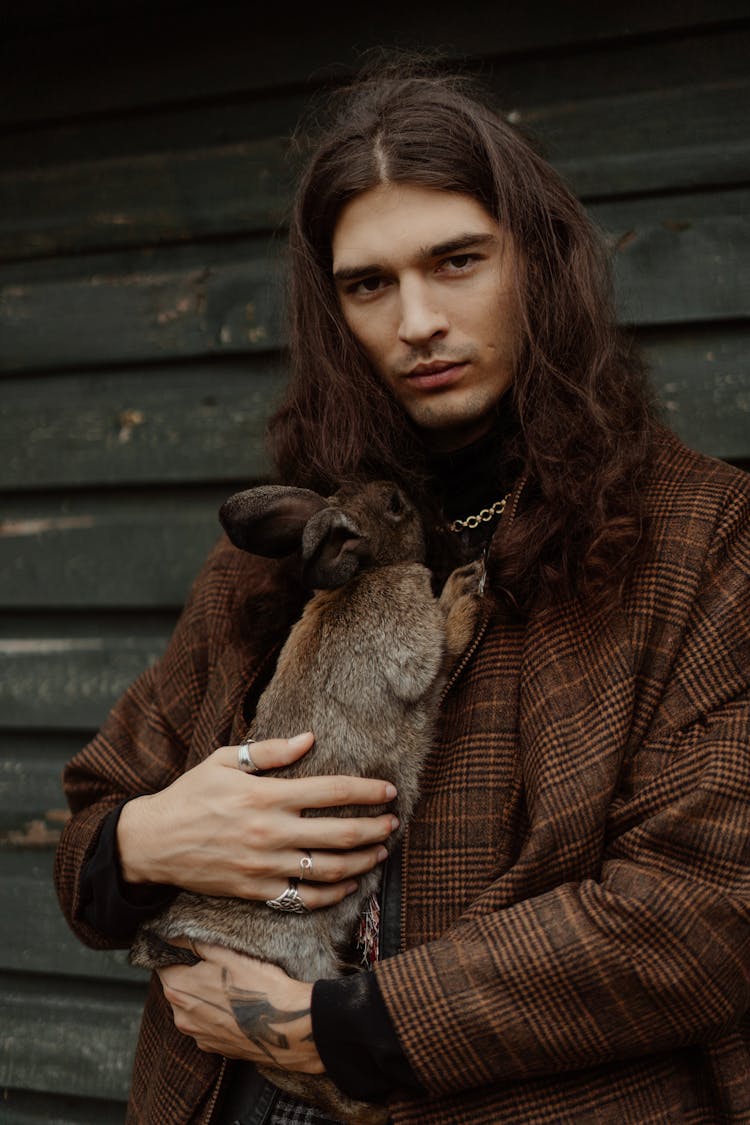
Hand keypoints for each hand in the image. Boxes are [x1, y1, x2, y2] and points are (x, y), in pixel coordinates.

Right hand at [116, 732, 398, 908]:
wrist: (153, 843)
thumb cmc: (190, 795)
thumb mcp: (223, 761)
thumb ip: (268, 752)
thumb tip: (308, 739)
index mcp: (266, 796)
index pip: (331, 791)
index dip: (365, 790)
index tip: (388, 790)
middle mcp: (271, 833)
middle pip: (340, 833)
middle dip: (374, 828)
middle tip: (394, 822)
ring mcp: (265, 866)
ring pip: (328, 869)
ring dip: (362, 861)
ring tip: (380, 851)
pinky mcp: (257, 892)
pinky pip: (304, 898)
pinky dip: (333, 894)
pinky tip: (350, 884)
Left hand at [157, 940, 323, 1071]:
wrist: (285, 1025)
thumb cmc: (256, 985)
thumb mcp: (225, 953)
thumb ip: (194, 942)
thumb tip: (172, 934)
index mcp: (178, 990)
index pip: (163, 966)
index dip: (175, 954)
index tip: (190, 947)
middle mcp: (181, 1018)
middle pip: (178, 989)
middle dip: (191, 975)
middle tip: (216, 964)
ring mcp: (198, 1037)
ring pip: (193, 1009)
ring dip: (204, 997)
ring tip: (230, 985)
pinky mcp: (216, 1049)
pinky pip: (208, 1026)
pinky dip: (217, 1015)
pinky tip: (236, 1006)